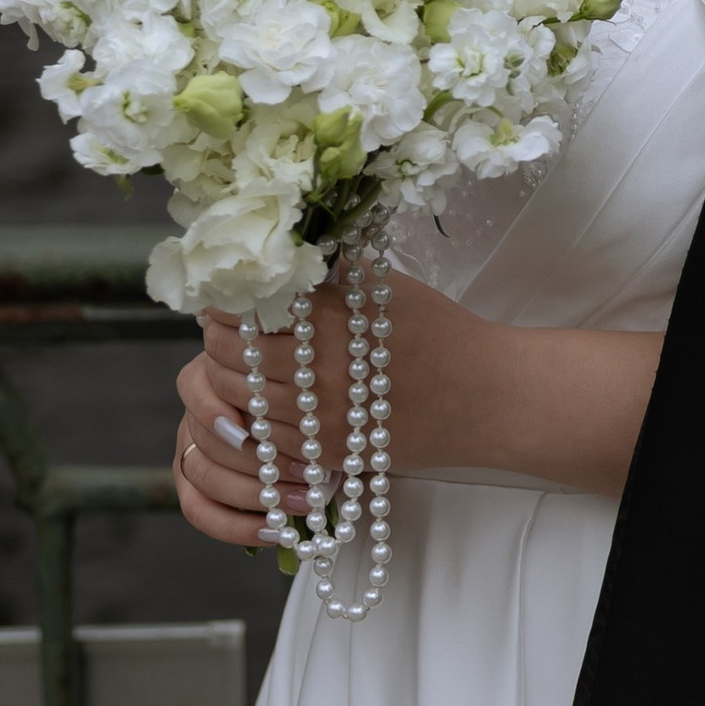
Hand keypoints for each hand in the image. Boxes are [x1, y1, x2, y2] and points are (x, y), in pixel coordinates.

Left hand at [170, 265, 667, 537]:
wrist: (486, 398)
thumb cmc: (439, 330)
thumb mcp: (384, 287)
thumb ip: (330, 273)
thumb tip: (277, 252)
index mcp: (331, 320)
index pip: (245, 308)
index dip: (225, 298)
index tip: (228, 290)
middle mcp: (319, 372)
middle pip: (229, 356)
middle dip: (218, 338)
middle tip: (225, 323)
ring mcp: (321, 419)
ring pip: (240, 400)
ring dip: (229, 377)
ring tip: (242, 359)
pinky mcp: (328, 453)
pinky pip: (267, 437)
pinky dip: (255, 415)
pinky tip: (267, 396)